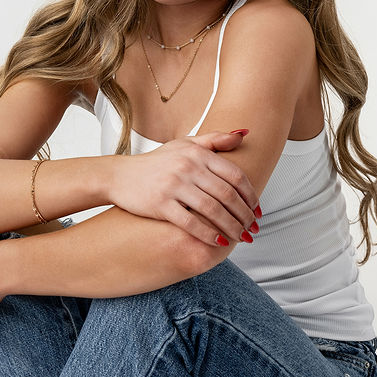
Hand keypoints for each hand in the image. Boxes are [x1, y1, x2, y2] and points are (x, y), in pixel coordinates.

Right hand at [109, 130, 260, 246]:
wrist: (119, 175)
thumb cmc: (156, 162)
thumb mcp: (184, 144)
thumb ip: (215, 140)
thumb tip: (244, 133)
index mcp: (197, 153)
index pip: (235, 175)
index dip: (251, 195)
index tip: (257, 210)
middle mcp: (187, 167)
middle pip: (227, 195)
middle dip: (245, 215)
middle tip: (254, 228)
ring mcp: (174, 186)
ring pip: (213, 210)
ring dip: (232, 227)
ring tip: (242, 238)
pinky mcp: (160, 204)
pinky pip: (191, 223)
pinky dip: (209, 234)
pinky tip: (219, 243)